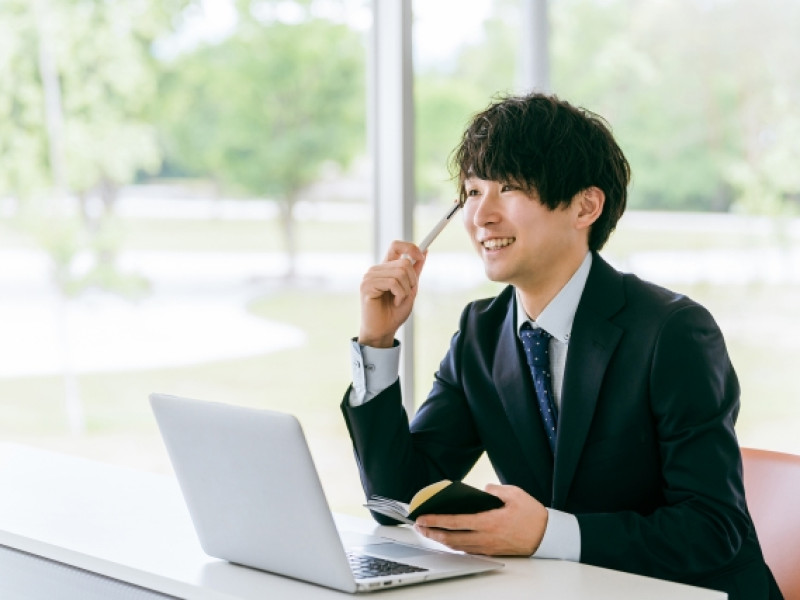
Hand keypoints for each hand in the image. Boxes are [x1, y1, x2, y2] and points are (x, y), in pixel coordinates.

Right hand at [358, 241, 425, 347]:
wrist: (383, 330)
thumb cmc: (394, 312)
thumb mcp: (410, 289)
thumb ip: (415, 271)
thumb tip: (425, 251)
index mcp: (386, 268)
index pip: (396, 246)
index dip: (410, 247)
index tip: (421, 256)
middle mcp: (377, 269)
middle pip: (404, 262)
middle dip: (412, 280)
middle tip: (406, 294)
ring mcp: (370, 276)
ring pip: (400, 272)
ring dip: (406, 290)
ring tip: (398, 300)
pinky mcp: (367, 285)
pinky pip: (392, 283)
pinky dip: (400, 295)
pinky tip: (394, 302)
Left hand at [413, 484, 547, 555]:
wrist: (546, 536)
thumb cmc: (531, 514)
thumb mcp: (514, 494)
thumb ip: (494, 490)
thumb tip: (481, 490)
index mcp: (489, 521)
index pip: (456, 521)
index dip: (437, 520)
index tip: (423, 518)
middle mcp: (485, 536)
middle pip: (452, 538)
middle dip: (432, 532)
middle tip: (419, 527)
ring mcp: (487, 546)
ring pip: (458, 546)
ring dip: (441, 540)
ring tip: (428, 532)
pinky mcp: (491, 551)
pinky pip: (468, 550)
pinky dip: (454, 545)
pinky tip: (448, 539)